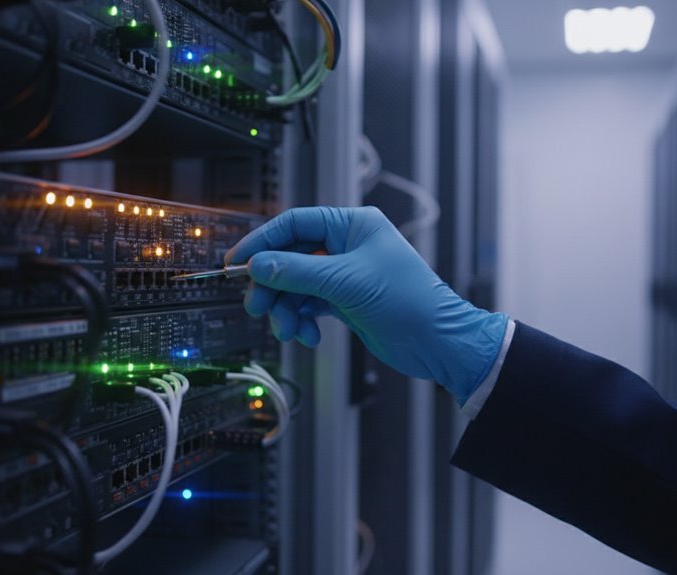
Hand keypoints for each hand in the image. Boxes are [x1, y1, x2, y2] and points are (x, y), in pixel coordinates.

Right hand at [225, 206, 507, 402]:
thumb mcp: (346, 283)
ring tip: (288, 329)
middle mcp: (347, 246)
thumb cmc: (410, 302)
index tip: (239, 262)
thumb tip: (259, 264)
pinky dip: (302, 321)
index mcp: (353, 225)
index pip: (295, 223)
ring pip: (297, 285)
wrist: (437, 343)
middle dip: (273, 284)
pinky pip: (309, 305)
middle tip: (257, 306)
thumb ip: (297, 272)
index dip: (263, 241)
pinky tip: (309, 335)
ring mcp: (345, 274)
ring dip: (286, 309)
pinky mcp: (345, 301)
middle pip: (290, 257)